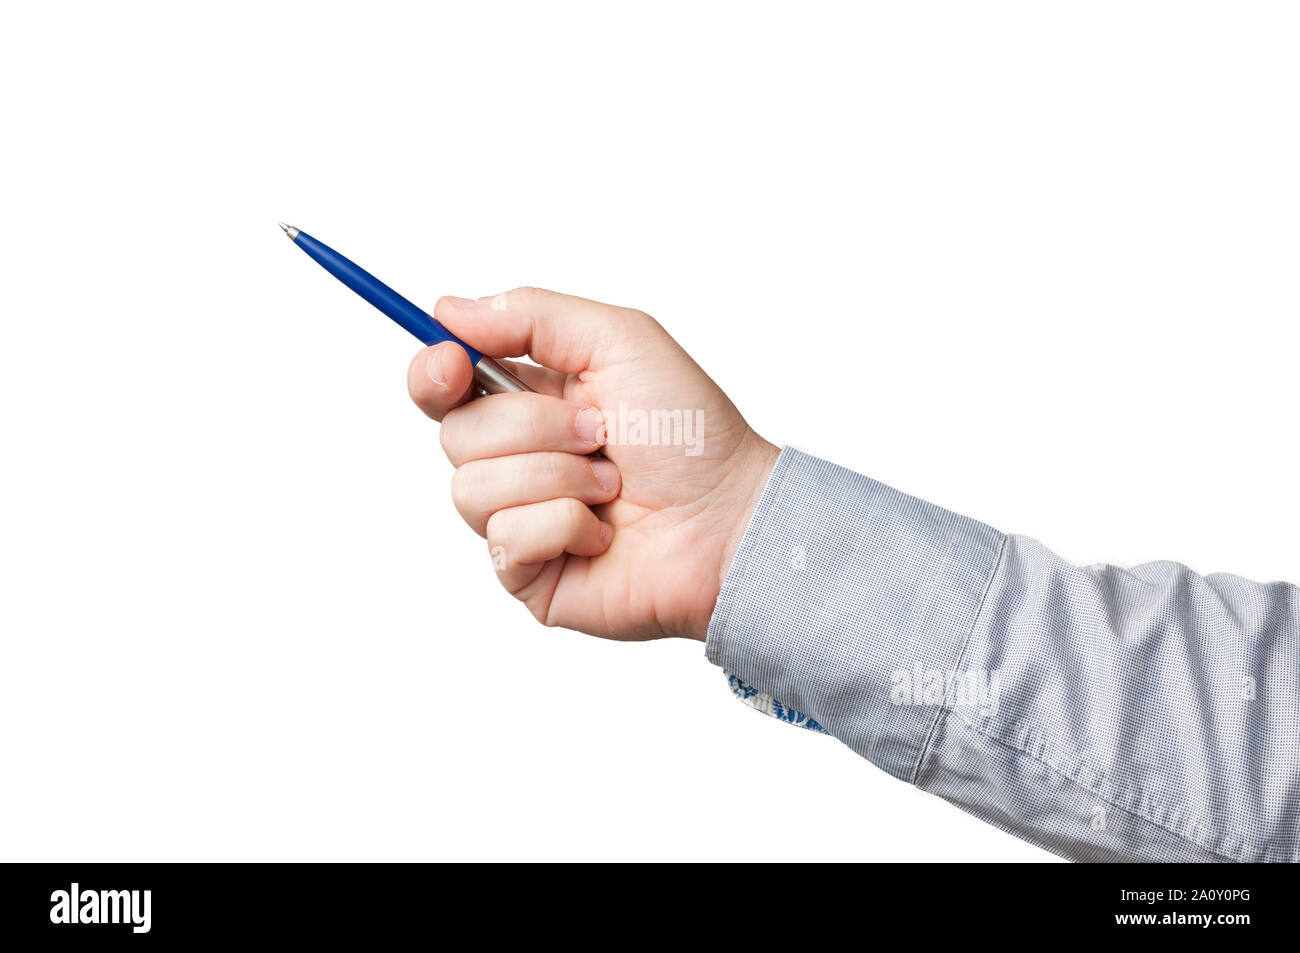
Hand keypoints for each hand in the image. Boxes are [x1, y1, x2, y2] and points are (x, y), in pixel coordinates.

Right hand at [407, 288, 777, 640]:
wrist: (731, 518)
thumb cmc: (690, 433)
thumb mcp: (618, 340)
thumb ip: (531, 315)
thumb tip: (447, 310)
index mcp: (529, 401)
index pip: (442, 385)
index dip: (433, 373)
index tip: (452, 362)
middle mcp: (516, 460)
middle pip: (455, 433)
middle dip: (534, 427)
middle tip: (600, 433)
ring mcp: (518, 519)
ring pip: (472, 488)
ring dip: (557, 477)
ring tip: (611, 486)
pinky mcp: (529, 575)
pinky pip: (506, 540)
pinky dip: (564, 526)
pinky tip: (603, 533)